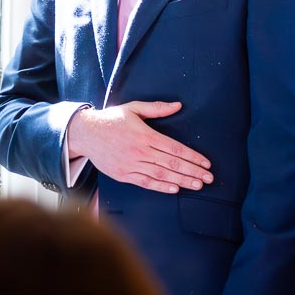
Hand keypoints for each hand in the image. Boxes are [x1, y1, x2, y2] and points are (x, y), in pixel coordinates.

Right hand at [68, 101, 212, 192]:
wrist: (85, 133)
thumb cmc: (111, 119)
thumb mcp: (133, 108)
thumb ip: (156, 108)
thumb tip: (177, 106)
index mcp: (145, 135)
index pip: (175, 149)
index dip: (193, 157)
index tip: (206, 163)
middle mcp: (140, 151)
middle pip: (172, 164)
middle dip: (193, 171)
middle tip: (209, 178)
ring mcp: (131, 165)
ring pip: (161, 175)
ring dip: (182, 181)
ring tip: (198, 185)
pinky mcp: (123, 175)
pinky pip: (145, 182)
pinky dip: (160, 187)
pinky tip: (174, 189)